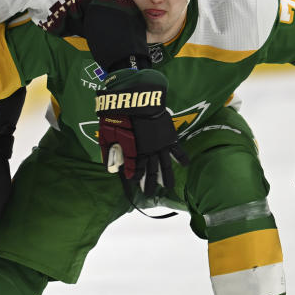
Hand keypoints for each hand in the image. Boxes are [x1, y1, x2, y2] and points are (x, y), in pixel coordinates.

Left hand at [95, 68, 187, 195]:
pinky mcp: (168, 136)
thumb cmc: (120, 115)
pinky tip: (186, 166)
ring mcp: (160, 145)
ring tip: (169, 188)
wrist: (138, 100)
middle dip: (149, 184)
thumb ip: (109, 152)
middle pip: (150, 172)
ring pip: (165, 165)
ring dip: (167, 178)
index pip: (135, 170)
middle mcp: (149, 152)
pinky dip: (182, 157)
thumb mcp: (108, 135)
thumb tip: (110, 168)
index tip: (133, 184)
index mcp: (134, 152)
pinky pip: (177, 149)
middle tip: (149, 194)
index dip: (134, 177)